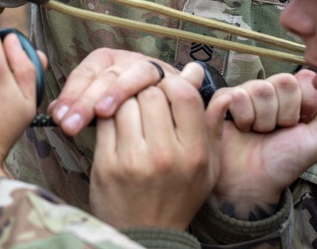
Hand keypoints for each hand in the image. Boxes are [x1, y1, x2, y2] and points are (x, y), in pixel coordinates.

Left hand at [50, 48, 176, 134]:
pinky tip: (139, 113)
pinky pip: (159, 85)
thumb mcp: (104, 107)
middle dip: (85, 100)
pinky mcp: (172, 79)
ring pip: (130, 74)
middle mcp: (127, 60)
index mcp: (108, 61)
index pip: (85, 73)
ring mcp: (150, 67)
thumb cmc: (133, 114)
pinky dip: (151, 93)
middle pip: (104, 75)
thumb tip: (52, 112)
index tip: (58, 117)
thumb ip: (80, 106)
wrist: (171, 123)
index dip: (71, 94)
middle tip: (70, 125)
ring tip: (102, 113)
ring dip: (115, 92)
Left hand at [89, 63, 221, 230]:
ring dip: (125, 101)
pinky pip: (104, 121)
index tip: (167, 91)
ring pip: (124, 103)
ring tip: (131, 113)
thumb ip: (212, 125)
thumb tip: (208, 83)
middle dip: (147, 91)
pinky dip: (108, 115)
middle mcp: (164, 155)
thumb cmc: (179, 197)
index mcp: (193, 153)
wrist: (146, 235)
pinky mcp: (107, 165)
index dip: (173, 83)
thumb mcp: (208, 167)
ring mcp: (133, 160)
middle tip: (146, 100)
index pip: (182, 94)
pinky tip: (115, 124)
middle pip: (150, 94)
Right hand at [205, 70, 316, 218]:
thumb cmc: (284, 161)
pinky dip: (244, 117)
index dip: (305, 103)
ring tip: (259, 132)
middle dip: (284, 113)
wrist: (254, 181)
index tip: (300, 123)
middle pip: (285, 81)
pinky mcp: (224, 98)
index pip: (305, 78)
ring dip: (264, 119)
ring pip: (262, 89)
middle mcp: (271, 90)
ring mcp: (247, 92)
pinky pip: (238, 95)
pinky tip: (243, 128)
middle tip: (278, 130)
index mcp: (293, 96)